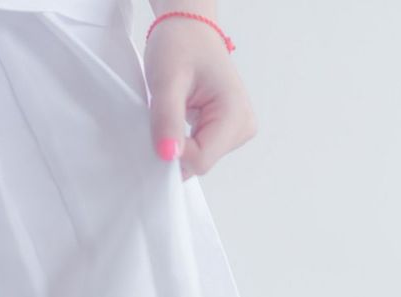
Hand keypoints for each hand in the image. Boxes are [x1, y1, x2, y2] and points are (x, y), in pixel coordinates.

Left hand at [144, 14, 255, 180]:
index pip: (200, 160)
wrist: (187, 29)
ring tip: (173, 111)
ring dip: (176, 143)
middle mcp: (242, 127)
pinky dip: (180, 141)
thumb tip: (168, 156)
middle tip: (163, 116)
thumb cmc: (181, 45)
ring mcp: (235, 130)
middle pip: (199, 163)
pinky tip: (177, 118)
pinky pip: (196, 151)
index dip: (173, 151)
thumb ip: (168, 120)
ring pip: (196, 160)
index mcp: (236, 115)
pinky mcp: (224, 131)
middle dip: (174, 148)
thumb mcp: (167, 81)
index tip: (158, 129)